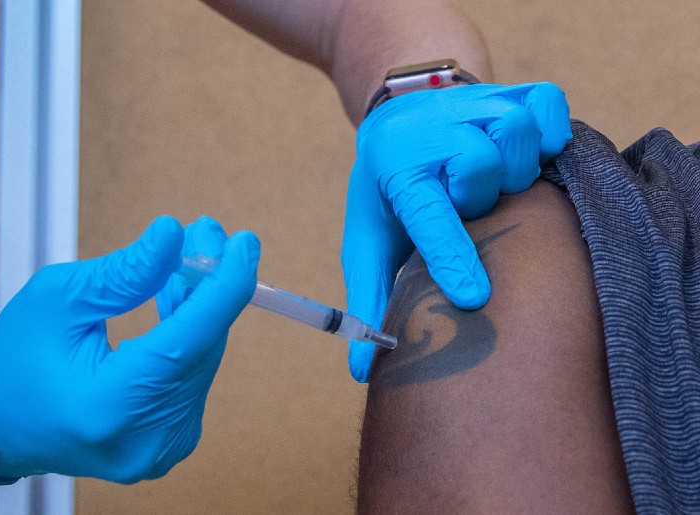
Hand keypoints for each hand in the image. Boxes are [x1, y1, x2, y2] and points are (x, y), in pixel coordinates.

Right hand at [0, 216, 259, 483]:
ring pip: (202, 358)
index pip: (187, 340)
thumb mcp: (60, 298)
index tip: (244, 243)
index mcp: (108, 406)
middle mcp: (143, 439)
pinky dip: (189, 336)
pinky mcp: (169, 445)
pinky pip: (194, 375)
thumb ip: (126, 271)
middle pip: (200, 346)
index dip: (223, 287)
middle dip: (210, 285)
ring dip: (201, 307)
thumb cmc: (15, 358)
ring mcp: (160, 449)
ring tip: (186, 260)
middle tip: (206, 232)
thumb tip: (175, 234)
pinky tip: (177, 300)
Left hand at [343, 82, 570, 381]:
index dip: (451, 257)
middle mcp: (431, 131)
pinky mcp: (509, 89)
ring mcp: (472, 104)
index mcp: (396, 173)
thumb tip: (361, 372)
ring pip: (515, 134)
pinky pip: (548, 106)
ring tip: (494, 181)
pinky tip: (528, 152)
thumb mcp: (370, 241)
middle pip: (478, 167)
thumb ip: (370, 301)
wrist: (402, 115)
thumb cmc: (389, 192)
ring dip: (513, 168)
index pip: (427, 217)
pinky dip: (549, 132)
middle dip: (479, 196)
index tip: (475, 298)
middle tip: (468, 203)